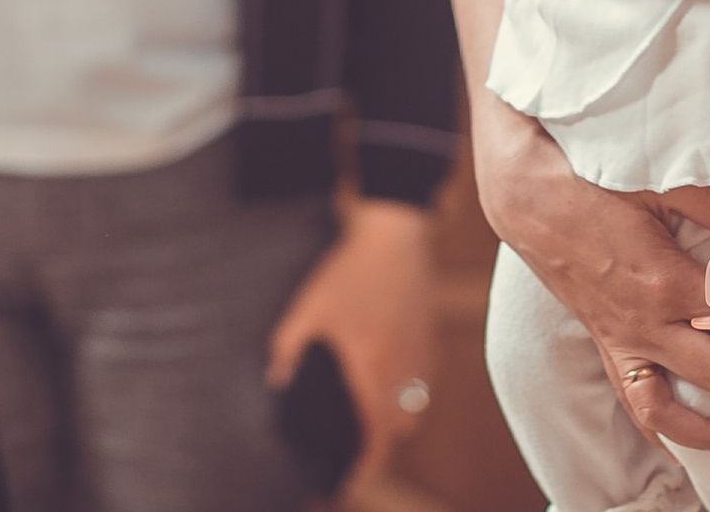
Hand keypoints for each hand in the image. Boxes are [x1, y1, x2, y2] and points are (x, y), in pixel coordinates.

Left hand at [266, 198, 438, 476]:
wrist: (394, 237)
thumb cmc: (349, 271)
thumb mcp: (309, 308)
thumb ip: (288, 347)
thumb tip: (277, 379)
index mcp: (370, 365)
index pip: (377, 431)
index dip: (369, 459)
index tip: (356, 471)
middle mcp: (401, 367)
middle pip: (401, 426)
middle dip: (383, 437)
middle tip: (361, 434)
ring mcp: (422, 353)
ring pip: (417, 405)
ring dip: (398, 414)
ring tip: (375, 406)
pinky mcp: (432, 338)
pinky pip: (427, 381)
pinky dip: (412, 389)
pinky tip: (392, 373)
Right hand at [474, 108, 709, 452]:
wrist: (532, 202)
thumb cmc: (593, 189)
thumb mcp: (660, 187)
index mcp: (665, 283)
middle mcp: (645, 325)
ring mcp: (623, 343)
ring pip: (670, 413)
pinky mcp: (607, 347)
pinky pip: (635, 405)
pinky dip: (663, 432)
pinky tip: (687, 443)